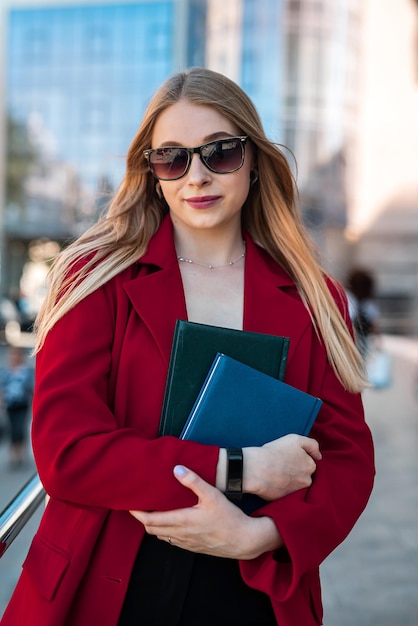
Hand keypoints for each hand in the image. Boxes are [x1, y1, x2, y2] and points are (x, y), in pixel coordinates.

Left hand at [130, 465, 282, 559]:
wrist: (244, 540)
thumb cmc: (229, 517)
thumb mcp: (212, 495)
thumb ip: (194, 481)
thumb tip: (177, 468)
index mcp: (182, 521)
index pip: (151, 520)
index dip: (138, 513)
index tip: (130, 504)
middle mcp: (180, 535)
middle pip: (152, 529)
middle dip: (142, 518)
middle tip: (136, 506)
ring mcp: (186, 543)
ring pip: (161, 536)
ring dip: (153, 526)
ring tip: (150, 512)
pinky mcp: (193, 547)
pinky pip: (172, 541)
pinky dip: (164, 532)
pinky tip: (168, 523)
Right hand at [244, 434, 320, 500]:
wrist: (257, 469)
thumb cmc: (275, 452)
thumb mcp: (295, 439)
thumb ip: (312, 445)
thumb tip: (319, 456)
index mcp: (310, 467)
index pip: (308, 463)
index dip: (297, 459)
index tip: (286, 456)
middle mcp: (306, 481)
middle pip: (303, 475)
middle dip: (295, 471)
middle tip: (281, 465)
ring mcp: (296, 492)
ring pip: (295, 485)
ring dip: (288, 480)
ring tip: (276, 473)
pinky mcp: (284, 500)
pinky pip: (284, 493)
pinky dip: (280, 488)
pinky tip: (272, 481)